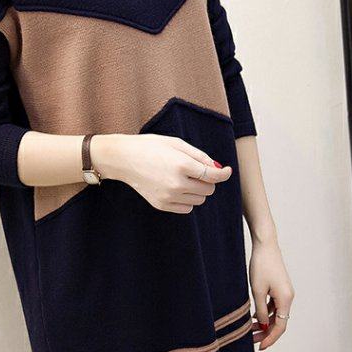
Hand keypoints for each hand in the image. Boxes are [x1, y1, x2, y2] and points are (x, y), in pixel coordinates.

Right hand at [96, 129, 231, 214]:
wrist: (124, 159)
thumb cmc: (150, 147)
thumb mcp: (176, 144)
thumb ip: (199, 156)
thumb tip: (217, 168)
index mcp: (182, 165)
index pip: (212, 175)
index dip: (223, 173)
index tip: (227, 170)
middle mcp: (177, 184)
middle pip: (208, 189)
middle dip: (207, 180)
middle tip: (197, 170)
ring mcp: (169, 197)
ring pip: (199, 199)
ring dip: (198, 190)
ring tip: (185, 177)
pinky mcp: (162, 205)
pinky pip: (187, 207)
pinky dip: (188, 199)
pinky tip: (177, 187)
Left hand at [249, 229, 293, 350]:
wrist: (265, 244)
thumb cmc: (261, 265)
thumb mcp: (258, 291)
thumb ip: (262, 311)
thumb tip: (264, 326)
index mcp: (285, 299)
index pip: (280, 327)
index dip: (270, 338)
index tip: (260, 347)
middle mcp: (288, 297)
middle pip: (279, 322)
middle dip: (266, 333)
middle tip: (252, 340)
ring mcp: (285, 292)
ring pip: (276, 314)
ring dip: (265, 323)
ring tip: (250, 329)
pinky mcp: (280, 287)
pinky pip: (275, 306)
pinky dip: (266, 313)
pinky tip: (255, 316)